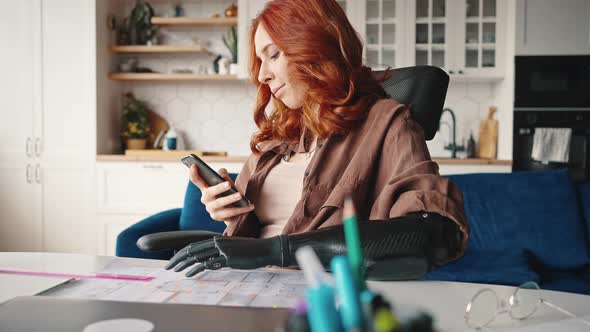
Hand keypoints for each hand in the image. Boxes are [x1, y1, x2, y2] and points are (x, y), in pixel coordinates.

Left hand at [165, 235, 284, 276]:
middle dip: (177, 259)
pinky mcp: (228, 259)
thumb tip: (207, 264)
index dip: (181, 253)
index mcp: (216, 240)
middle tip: (168, 267)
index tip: (173, 260)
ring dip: (183, 264)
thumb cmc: (249, 251)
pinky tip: (189, 274)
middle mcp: (217, 243)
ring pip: (197, 256)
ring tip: (175, 270)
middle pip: (192, 250)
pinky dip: (196, 269)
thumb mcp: (231, 251)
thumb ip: (218, 255)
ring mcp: (222, 250)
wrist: (264, 249)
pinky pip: (209, 264)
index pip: (194, 246)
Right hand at [189, 165, 253, 221]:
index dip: (193, 173)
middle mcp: (206, 199)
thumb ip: (224, 177)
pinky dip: (242, 209)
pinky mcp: (219, 218)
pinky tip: (250, 206)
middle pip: (210, 192)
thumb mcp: (227, 183)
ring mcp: (211, 209)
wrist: (233, 212)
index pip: (196, 180)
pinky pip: (231, 214)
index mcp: (205, 188)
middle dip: (219, 188)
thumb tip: (223, 173)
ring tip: (240, 195)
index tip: (194, 165)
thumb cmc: (228, 194)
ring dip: (231, 199)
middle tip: (229, 184)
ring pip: (220, 204)